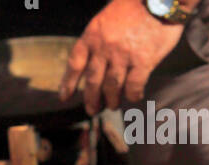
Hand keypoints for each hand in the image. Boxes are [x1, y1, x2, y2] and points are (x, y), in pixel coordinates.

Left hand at [59, 0, 184, 115]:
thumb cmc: (134, 5)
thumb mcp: (107, 16)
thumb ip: (99, 38)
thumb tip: (94, 62)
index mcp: (93, 34)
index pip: (75, 63)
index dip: (68, 83)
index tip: (65, 96)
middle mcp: (105, 46)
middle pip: (92, 81)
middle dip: (91, 99)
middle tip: (93, 109)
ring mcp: (124, 55)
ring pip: (112, 87)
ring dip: (112, 100)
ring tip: (113, 105)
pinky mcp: (143, 61)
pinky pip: (133, 87)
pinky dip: (133, 95)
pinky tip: (134, 97)